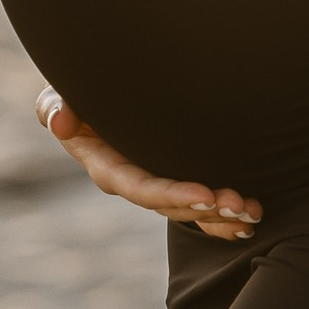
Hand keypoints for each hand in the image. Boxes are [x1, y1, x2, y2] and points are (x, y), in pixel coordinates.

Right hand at [34, 85, 261, 242]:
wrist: (104, 89)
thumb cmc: (79, 89)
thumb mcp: (60, 94)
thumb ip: (56, 106)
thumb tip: (60, 122)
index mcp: (109, 168)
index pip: (143, 188)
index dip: (173, 194)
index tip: (205, 194)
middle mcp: (136, 182)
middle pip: (173, 205)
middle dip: (207, 208)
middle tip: (240, 206)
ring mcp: (159, 183)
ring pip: (192, 209)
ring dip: (223, 215)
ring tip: (252, 212)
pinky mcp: (177, 178)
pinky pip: (202, 206)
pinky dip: (226, 218)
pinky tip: (251, 219)